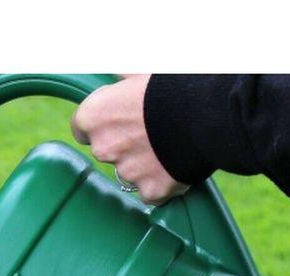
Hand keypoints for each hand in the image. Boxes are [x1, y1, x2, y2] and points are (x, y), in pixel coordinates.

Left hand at [71, 75, 188, 205]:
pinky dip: (162, 182)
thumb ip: (123, 75)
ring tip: (169, 144)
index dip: (101, 123)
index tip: (114, 120)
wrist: (207, 113)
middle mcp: (103, 148)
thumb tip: (116, 71)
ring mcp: (127, 173)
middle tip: (151, 129)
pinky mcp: (150, 190)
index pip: (82, 128)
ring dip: (144, 163)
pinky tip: (177, 165)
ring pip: (130, 172)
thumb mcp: (143, 70)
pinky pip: (151, 191)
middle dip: (124, 144)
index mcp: (95, 116)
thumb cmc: (174, 85)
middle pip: (107, 150)